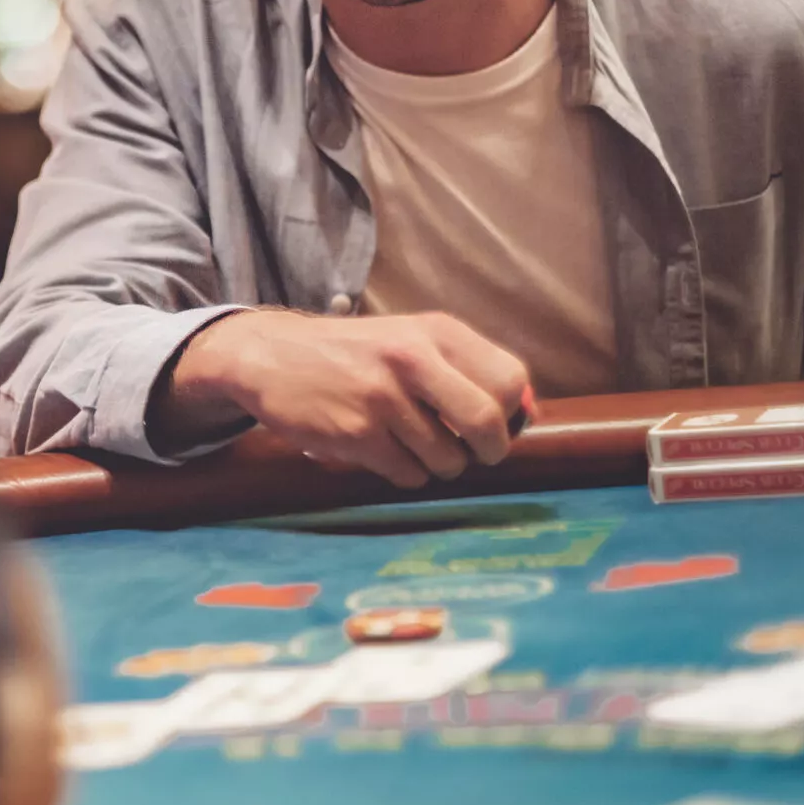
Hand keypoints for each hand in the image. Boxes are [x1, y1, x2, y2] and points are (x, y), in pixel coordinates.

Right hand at [168, 309, 530, 487]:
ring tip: (410, 442)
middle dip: (487, 451)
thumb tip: (531, 415)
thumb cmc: (355, 353)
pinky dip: (404, 471)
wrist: (272, 356)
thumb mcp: (412, 340)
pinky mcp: (357, 434)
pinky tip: (382, 449)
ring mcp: (383, 397)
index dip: (511, 413)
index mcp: (436, 330)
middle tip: (471, 451)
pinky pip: (409, 474)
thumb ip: (469, 369)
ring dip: (438, 463)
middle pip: (488, 424)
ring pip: (448, 459)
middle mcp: (412, 358)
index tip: (492, 423)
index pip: (511, 380)